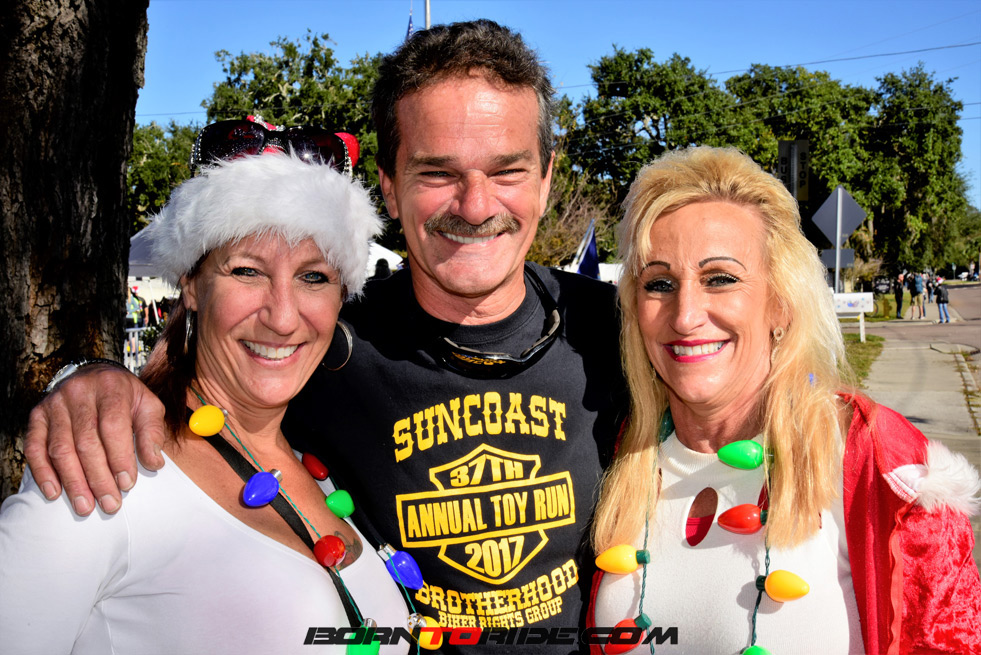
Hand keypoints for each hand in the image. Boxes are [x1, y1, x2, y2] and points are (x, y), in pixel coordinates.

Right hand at [24, 364, 165, 514]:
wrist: (94, 376)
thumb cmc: (125, 397)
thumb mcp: (148, 406)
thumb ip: (152, 432)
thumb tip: (154, 463)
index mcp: (111, 388)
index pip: (113, 426)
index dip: (120, 457)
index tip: (127, 484)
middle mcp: (79, 393)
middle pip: (86, 441)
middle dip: (98, 477)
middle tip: (109, 504)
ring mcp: (55, 404)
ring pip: (61, 448)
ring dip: (73, 481)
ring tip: (85, 506)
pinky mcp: (37, 416)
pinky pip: (34, 447)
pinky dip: (43, 472)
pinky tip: (54, 492)